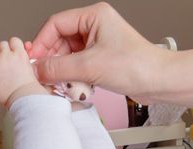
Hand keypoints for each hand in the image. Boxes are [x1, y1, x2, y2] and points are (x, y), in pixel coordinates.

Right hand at [0, 37, 48, 107]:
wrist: (23, 97)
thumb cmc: (8, 96)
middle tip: (1, 61)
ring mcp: (7, 56)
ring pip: (3, 44)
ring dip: (6, 50)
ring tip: (10, 59)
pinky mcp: (19, 54)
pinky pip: (15, 41)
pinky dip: (15, 45)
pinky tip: (16, 53)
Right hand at [27, 2, 168, 102]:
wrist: (158, 82)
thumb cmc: (137, 65)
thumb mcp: (90, 66)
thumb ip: (58, 68)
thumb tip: (36, 70)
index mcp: (94, 16)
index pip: (56, 24)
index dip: (42, 43)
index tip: (34, 61)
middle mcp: (95, 26)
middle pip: (60, 41)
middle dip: (53, 61)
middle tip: (45, 77)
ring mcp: (98, 43)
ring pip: (67, 56)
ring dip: (63, 72)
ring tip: (63, 85)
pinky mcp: (101, 59)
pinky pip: (77, 66)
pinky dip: (73, 77)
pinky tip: (75, 87)